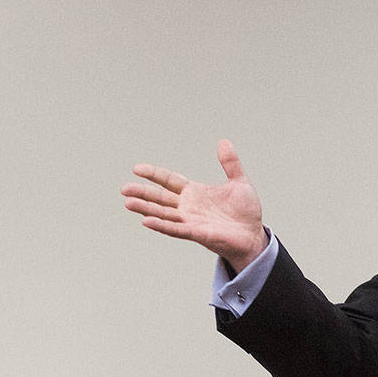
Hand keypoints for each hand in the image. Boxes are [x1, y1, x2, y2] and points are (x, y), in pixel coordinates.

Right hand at [122, 139, 268, 272]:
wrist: (254, 235)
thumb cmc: (245, 211)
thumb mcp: (239, 182)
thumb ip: (230, 163)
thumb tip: (224, 142)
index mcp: (195, 193)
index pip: (169, 181)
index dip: (154, 174)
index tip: (136, 168)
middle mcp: (188, 207)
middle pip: (160, 198)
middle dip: (142, 193)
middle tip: (123, 189)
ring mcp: (191, 221)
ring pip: (163, 214)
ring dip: (146, 209)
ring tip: (128, 203)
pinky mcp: (197, 233)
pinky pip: (176, 229)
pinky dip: (162, 225)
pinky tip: (146, 221)